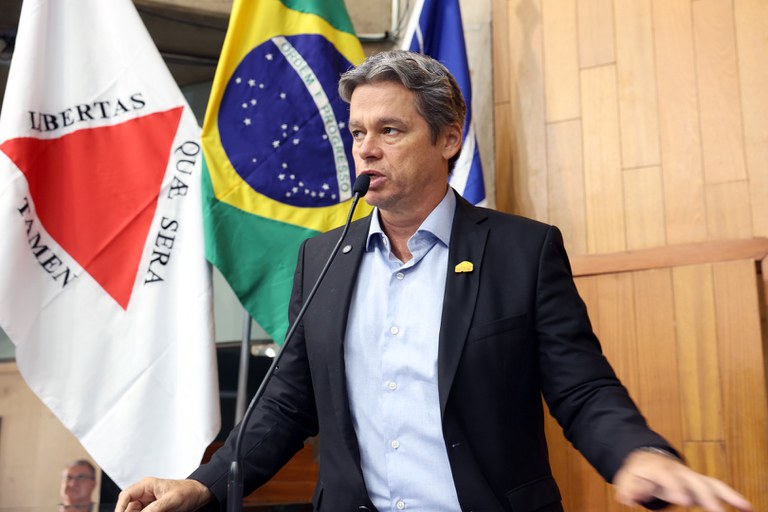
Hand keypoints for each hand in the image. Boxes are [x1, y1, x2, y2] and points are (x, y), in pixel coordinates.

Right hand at [115, 477, 212, 511]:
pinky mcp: (152, 509)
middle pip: (128, 507)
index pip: (126, 495)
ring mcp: (148, 502)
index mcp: (147, 485)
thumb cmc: (187, 492)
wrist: (199, 494)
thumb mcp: (172, 500)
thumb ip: (155, 508)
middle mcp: (144, 493)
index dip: (120, 508)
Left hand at [613, 449, 751, 511]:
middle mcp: (678, 471)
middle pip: (693, 480)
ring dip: (726, 495)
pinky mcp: (699, 484)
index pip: (667, 478)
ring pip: (710, 483)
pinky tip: (745, 507)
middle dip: (704, 494)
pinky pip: (717, 488)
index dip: (675, 488)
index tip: (683, 500)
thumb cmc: (639, 471)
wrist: (647, 457)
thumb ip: (630, 488)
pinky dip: (731, 496)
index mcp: (658, 469)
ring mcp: (690, 477)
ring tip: (743, 506)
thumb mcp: (627, 478)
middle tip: (715, 509)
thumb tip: (631, 498)